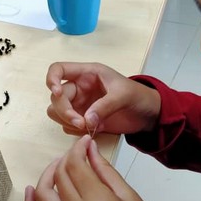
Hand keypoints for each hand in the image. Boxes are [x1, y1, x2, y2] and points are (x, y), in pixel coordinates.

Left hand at [24, 135, 174, 200]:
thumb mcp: (130, 195)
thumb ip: (106, 171)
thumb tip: (90, 150)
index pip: (76, 166)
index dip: (78, 148)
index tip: (85, 141)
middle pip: (60, 177)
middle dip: (66, 157)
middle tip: (78, 151)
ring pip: (44, 196)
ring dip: (47, 175)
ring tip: (60, 166)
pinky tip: (31, 192)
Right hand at [46, 62, 160, 136]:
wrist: (148, 115)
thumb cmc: (138, 96)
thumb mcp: (124, 95)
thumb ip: (105, 105)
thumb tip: (86, 120)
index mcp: (87, 74)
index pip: (58, 69)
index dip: (51, 79)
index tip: (57, 93)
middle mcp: (79, 88)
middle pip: (56, 97)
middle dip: (65, 111)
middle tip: (81, 124)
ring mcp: (79, 105)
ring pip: (56, 112)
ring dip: (66, 122)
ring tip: (86, 127)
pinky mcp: (82, 120)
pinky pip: (67, 126)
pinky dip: (74, 130)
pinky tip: (91, 130)